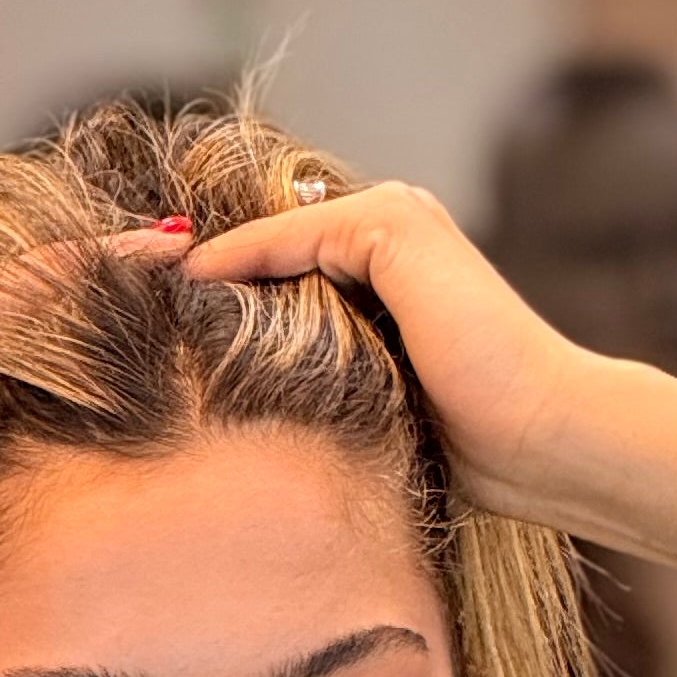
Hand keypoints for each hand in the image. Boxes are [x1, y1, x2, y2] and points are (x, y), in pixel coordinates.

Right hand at [0, 237, 192, 637]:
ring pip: (45, 269)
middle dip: (105, 264)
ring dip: (119, 257)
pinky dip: (110, 265)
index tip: (132, 296)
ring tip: (192, 247)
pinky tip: (172, 253)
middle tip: (182, 248)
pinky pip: (48, 283)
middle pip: (33, 274)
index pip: (4, 304)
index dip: (70, 298)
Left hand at [177, 185, 676, 574]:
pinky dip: (237, 261)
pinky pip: (288, 238)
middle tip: (131, 304)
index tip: (160, 331)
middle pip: (274, 245)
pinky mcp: (392, 229)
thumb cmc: (477, 456)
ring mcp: (396, 220)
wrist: (545, 441)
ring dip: (208, 265)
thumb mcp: (382, 416)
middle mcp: (394, 231)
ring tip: (143, 296)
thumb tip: (255, 437)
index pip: (288, 270)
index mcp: (394, 273)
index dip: (225, 299)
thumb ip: (332, 394)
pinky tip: (186, 293)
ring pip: (275, 237)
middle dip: (206, 277)